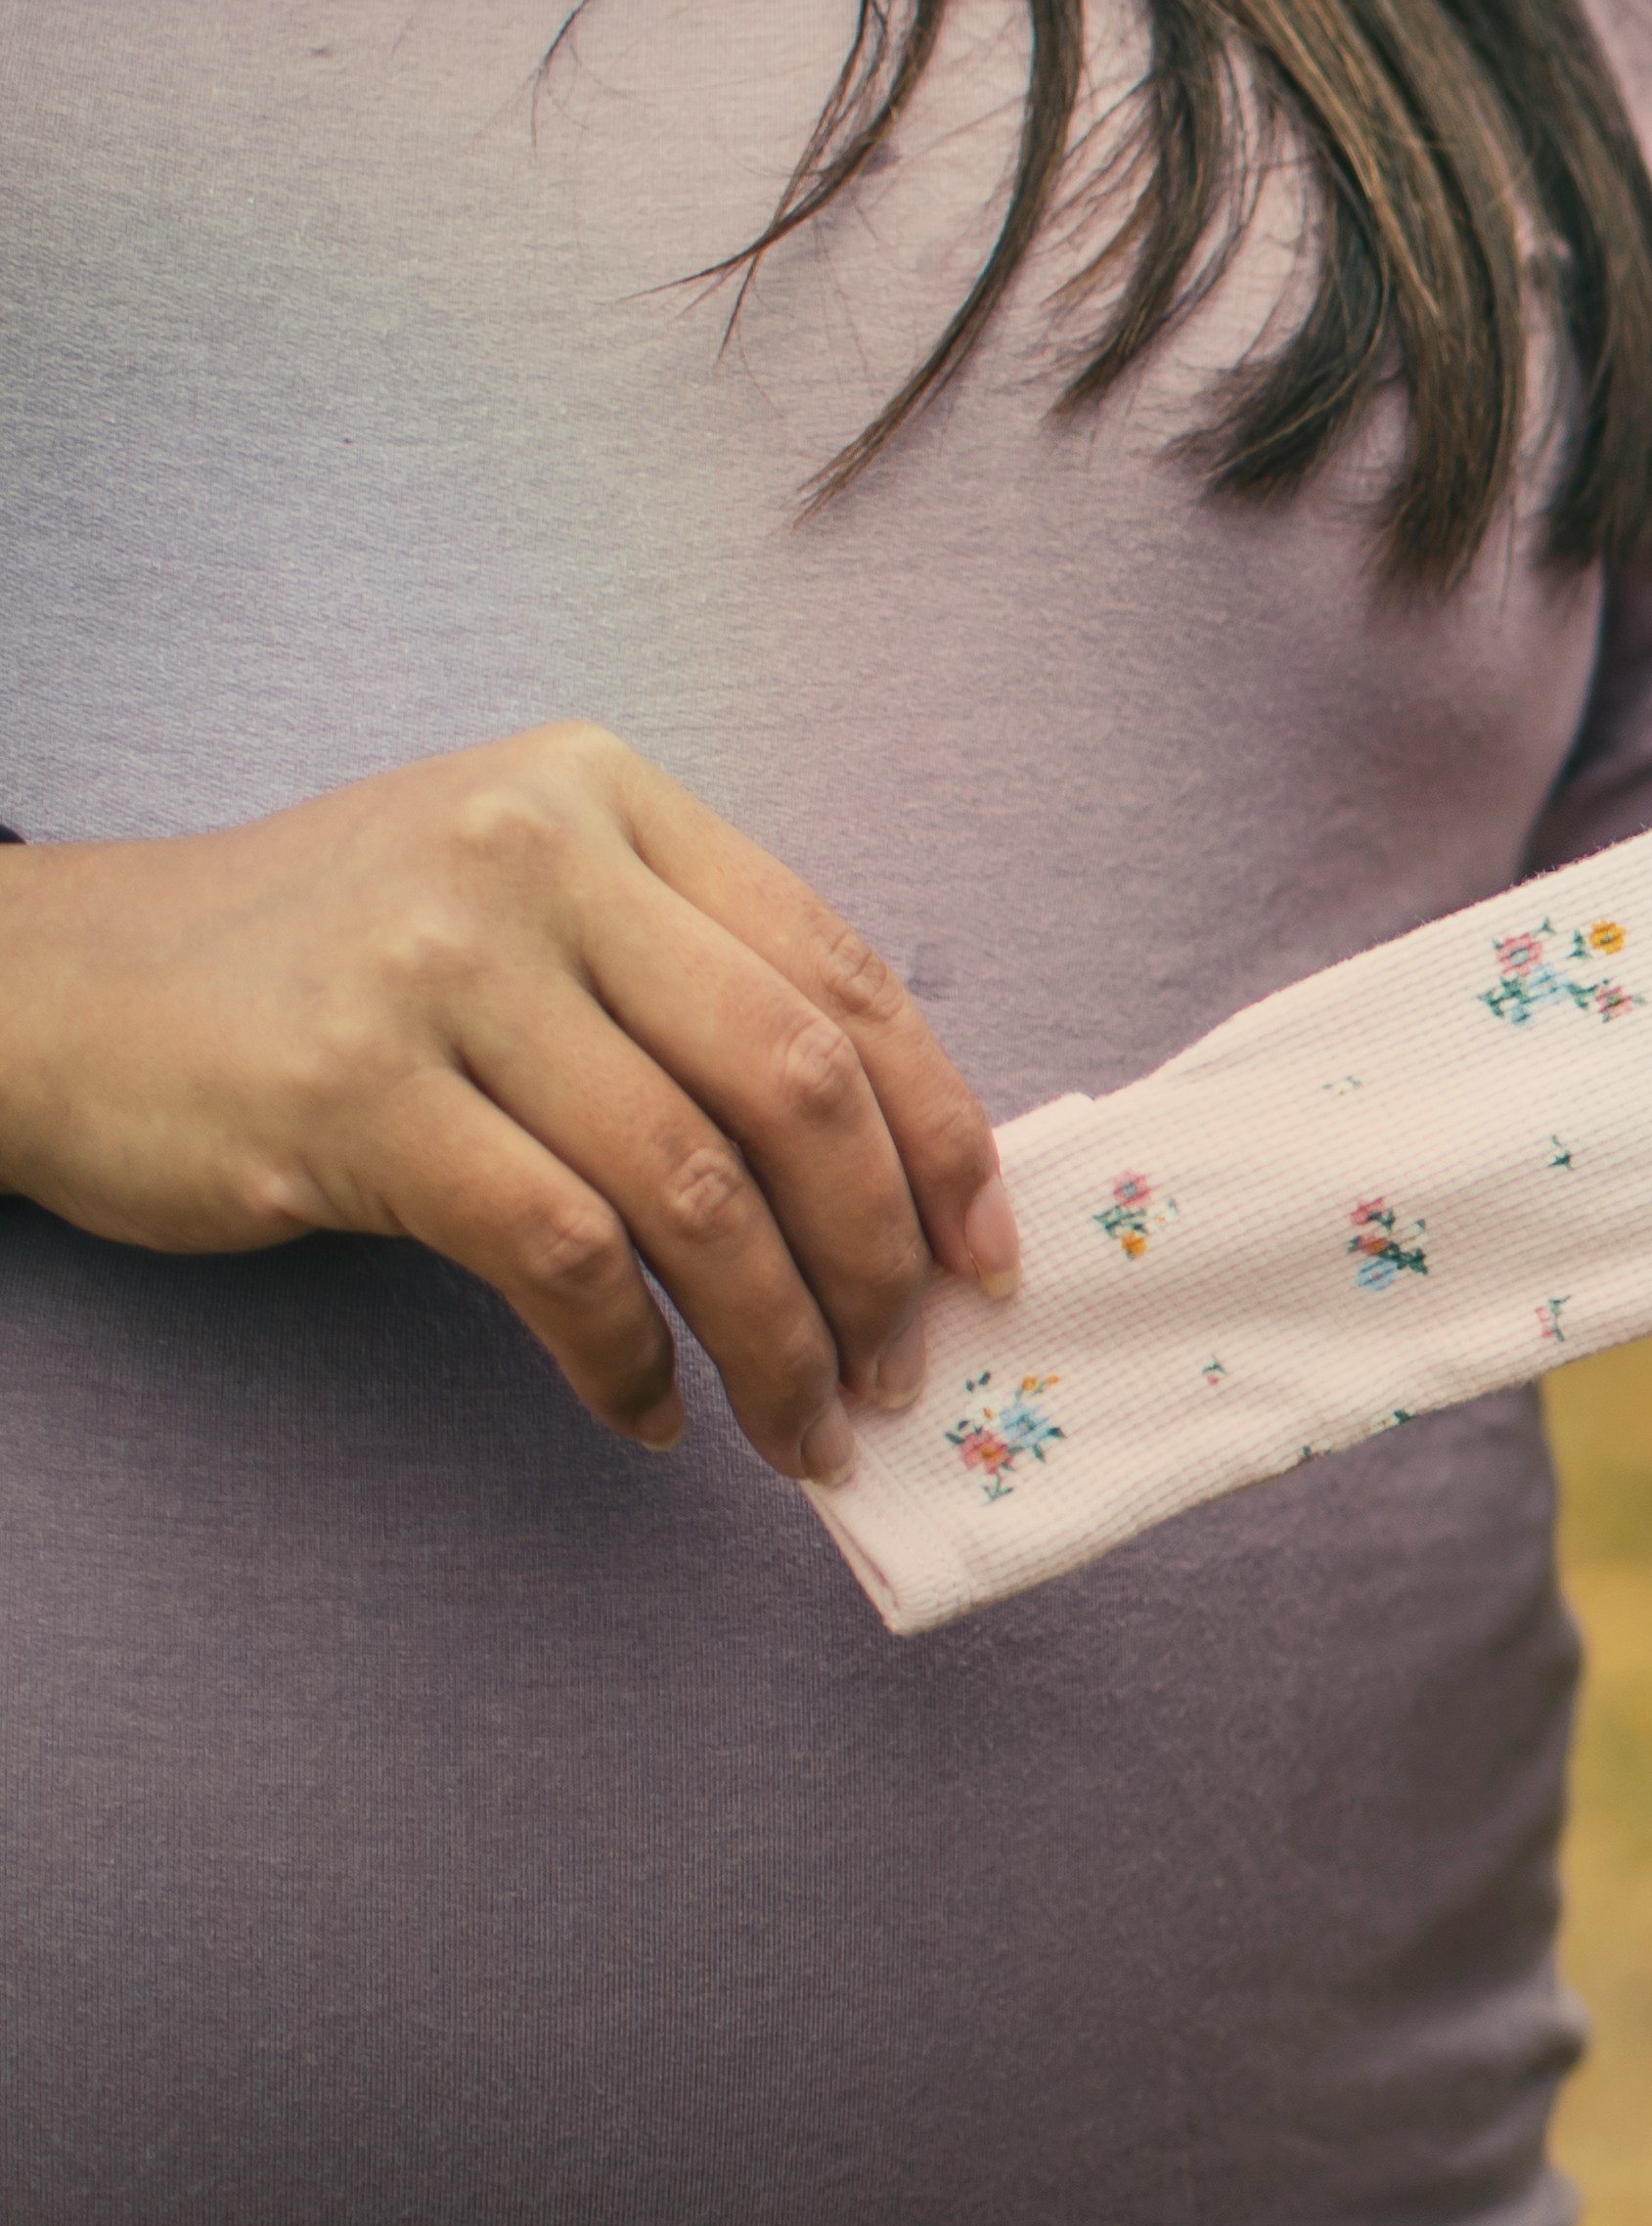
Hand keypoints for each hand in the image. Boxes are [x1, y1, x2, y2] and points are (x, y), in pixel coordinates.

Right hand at [0, 727, 1016, 1478]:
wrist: (65, 989)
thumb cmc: (333, 967)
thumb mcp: (526, 908)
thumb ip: (689, 985)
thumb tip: (892, 1176)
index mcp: (611, 801)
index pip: (841, 976)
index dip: (940, 1131)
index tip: (984, 1253)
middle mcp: (538, 859)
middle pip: (794, 1083)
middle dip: (877, 1251)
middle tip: (902, 1366)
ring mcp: (442, 969)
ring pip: (692, 1187)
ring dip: (775, 1335)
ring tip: (804, 1425)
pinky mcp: (353, 1095)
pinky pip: (560, 1256)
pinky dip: (628, 1360)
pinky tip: (654, 1415)